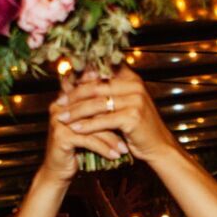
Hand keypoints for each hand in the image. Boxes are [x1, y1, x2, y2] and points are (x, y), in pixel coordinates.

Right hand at [40, 72, 133, 181]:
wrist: (58, 170)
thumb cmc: (76, 147)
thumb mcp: (88, 127)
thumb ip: (98, 112)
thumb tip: (123, 99)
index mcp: (67, 99)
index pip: (93, 95)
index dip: (112, 103)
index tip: (131, 112)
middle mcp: (61, 106)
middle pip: (94, 109)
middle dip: (115, 121)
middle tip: (132, 129)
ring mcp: (60, 120)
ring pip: (94, 126)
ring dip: (112, 139)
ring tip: (125, 148)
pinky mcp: (61, 136)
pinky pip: (89, 140)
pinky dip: (104, 148)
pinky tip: (115, 155)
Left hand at [52, 68, 171, 163]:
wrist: (158, 146)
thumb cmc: (138, 126)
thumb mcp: (125, 103)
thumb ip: (108, 91)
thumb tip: (79, 82)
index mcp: (131, 77)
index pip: (100, 71)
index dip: (80, 77)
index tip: (64, 85)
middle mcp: (134, 85)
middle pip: (95, 86)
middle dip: (74, 96)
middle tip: (59, 102)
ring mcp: (135, 100)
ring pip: (97, 104)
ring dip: (76, 111)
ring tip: (62, 117)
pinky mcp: (132, 116)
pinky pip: (103, 120)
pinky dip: (87, 125)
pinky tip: (75, 129)